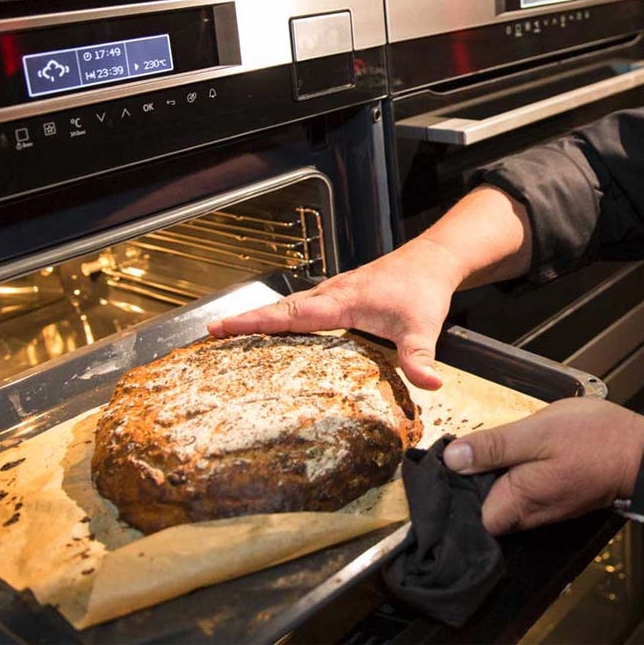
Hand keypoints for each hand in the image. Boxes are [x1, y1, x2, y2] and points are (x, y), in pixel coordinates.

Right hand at [206, 238, 466, 389]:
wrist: (432, 261)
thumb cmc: (423, 290)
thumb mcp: (422, 328)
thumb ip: (420, 358)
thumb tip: (428, 383)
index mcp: (341, 302)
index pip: (290, 315)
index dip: (255, 322)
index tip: (221, 328)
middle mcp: (331, 294)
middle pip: (279, 309)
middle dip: (245, 321)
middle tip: (211, 335)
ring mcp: (333, 293)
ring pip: (289, 307)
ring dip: (260, 318)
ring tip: (228, 335)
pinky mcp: (339, 297)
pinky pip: (301, 307)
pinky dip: (280, 317)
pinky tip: (273, 332)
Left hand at [443, 398, 643, 533]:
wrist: (642, 454)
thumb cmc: (596, 440)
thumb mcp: (537, 432)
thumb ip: (493, 447)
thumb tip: (453, 458)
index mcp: (515, 502)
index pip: (465, 511)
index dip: (455, 484)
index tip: (454, 456)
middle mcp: (526, 516)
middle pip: (481, 504)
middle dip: (474, 476)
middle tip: (477, 442)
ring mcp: (541, 511)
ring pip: (501, 496)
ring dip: (496, 472)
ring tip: (500, 444)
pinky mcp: (553, 501)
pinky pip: (522, 491)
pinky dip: (517, 473)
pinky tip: (523, 451)